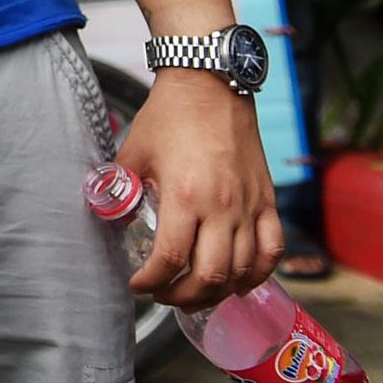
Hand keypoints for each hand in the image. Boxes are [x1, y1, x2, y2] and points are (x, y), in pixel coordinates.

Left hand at [116, 73, 279, 309]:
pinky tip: (241, 283)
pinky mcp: (268, 200)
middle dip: (183, 297)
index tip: (138, 285)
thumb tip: (110, 220)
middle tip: (164, 296)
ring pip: (243, 270)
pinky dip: (259, 274)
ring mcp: (249, 206)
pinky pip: (272, 250)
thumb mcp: (134, 152)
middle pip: (210, 275)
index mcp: (185, 195)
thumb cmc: (169, 117)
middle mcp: (222, 207)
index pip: (171, 259)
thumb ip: (121, 189)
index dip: (152, 281)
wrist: (211, 85)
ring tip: (196, 295)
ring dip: (218, 293)